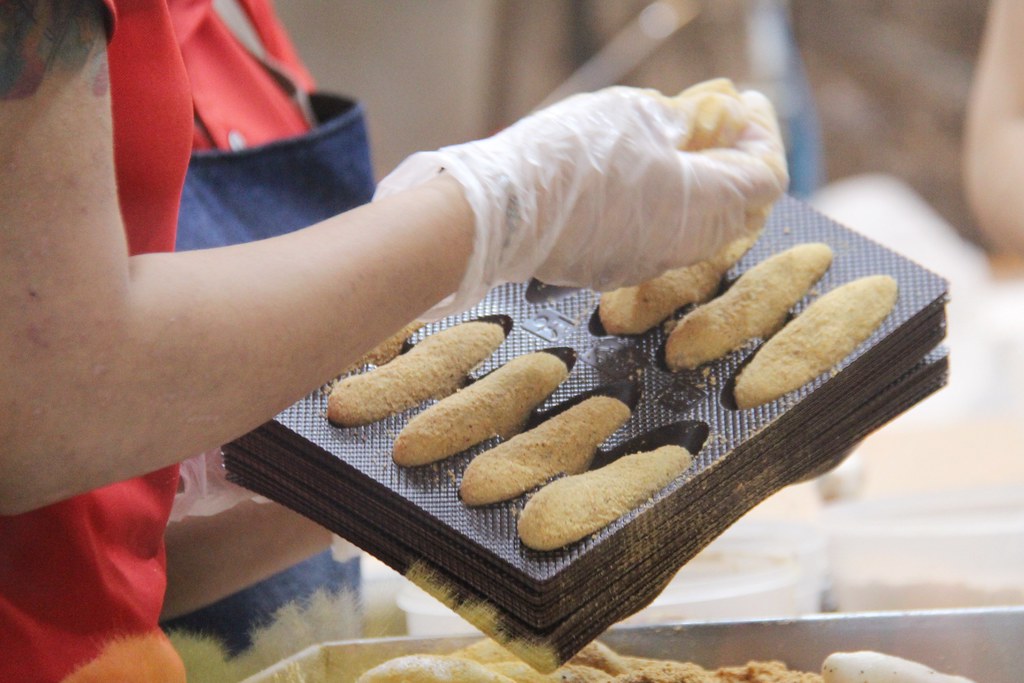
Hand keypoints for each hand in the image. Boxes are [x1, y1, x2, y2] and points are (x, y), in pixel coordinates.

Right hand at [375, 81, 787, 318]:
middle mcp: (689, 244)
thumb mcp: (638, 114)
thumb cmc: (571, 156)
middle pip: (742, 206)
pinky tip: (641, 177)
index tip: (746, 103)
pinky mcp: (617, 269)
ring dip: (703, 184)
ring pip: (702, 226)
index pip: (768, 175)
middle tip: (718, 121)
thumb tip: (710, 119)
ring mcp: (652, 262)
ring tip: (676, 144)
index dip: (764, 133)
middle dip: (737, 160)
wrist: (503, 212)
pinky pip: (662, 238)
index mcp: (707, 203)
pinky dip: (668, 206)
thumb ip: (687, 119)